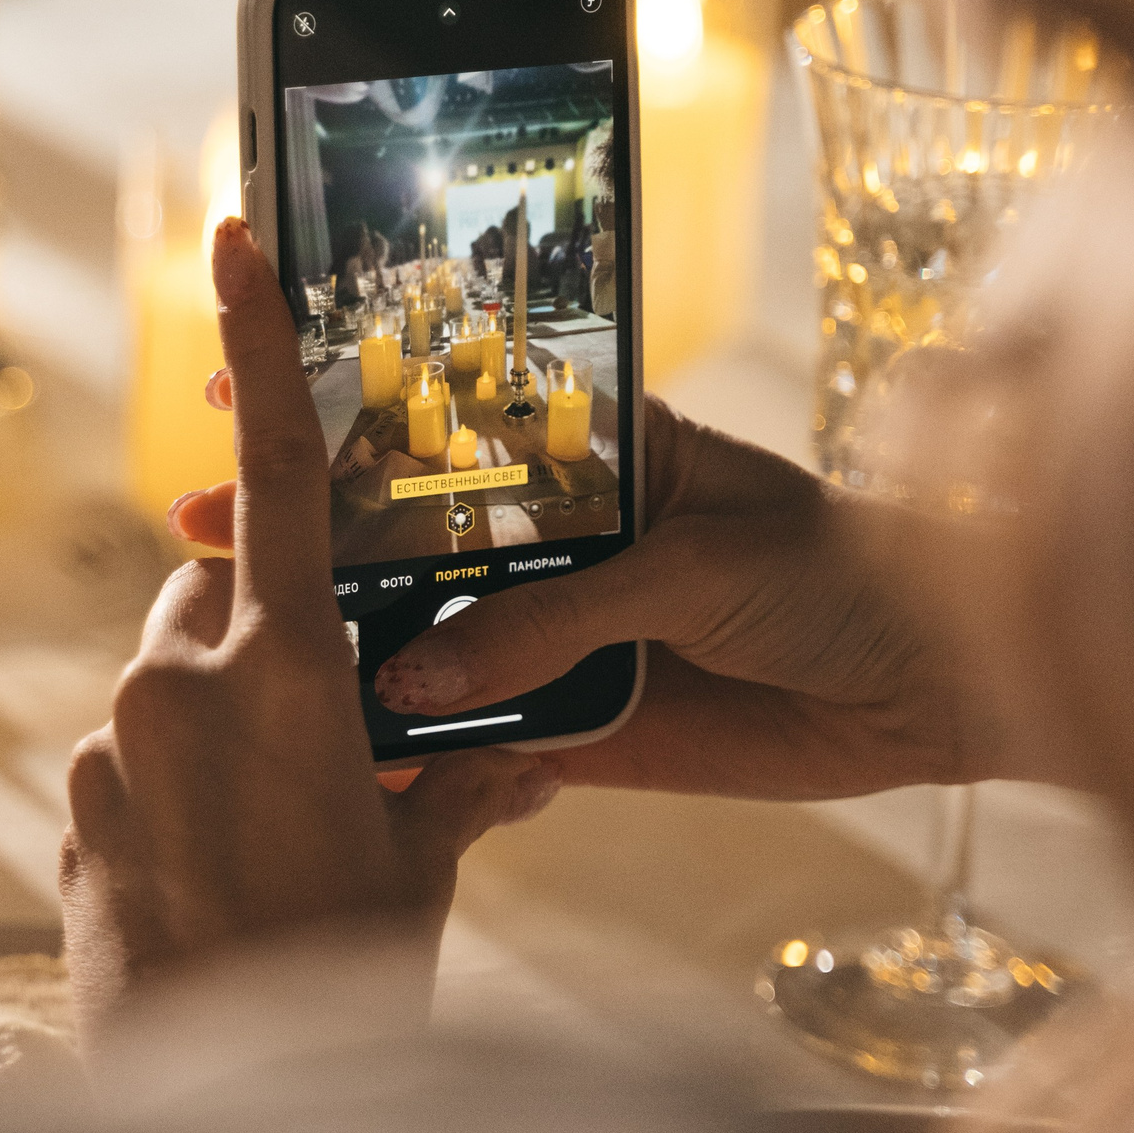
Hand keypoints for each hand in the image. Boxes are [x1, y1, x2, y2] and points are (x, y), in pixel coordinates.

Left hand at [61, 221, 558, 1040]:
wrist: (224, 1106)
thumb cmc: (344, 980)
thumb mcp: (423, 875)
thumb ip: (464, 788)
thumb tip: (525, 756)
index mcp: (285, 677)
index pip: (273, 476)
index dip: (256, 347)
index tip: (226, 236)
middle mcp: (178, 687)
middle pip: (215, 599)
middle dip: (265, 638)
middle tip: (324, 737)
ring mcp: (111, 749)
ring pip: (169, 683)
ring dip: (216, 724)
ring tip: (272, 832)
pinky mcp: (70, 809)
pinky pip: (130, 757)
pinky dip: (172, 784)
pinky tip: (216, 869)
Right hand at [172, 394, 999, 800]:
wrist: (934, 689)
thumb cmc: (837, 575)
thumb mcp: (694, 567)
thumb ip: (559, 618)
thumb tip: (418, 672)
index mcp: (599, 449)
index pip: (451, 414)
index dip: (350, 401)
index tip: (253, 385)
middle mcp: (566, 535)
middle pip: (413, 526)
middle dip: (308, 523)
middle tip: (200, 519)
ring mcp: (566, 631)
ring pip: (431, 630)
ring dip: (344, 636)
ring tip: (242, 633)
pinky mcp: (584, 725)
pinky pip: (481, 734)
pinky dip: (415, 746)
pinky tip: (342, 747)